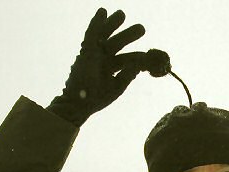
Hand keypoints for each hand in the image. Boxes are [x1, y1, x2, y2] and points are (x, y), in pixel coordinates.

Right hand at [48, 8, 145, 125]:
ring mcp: (94, 55)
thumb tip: (140, 65)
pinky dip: (96, 22)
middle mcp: (103, 60)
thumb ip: (128, 75)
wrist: (81, 103)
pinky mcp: (86, 51)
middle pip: (117, 43)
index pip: (126, 60)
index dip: (137, 57)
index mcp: (110, 69)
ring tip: (122, 14)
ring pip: (105, 36)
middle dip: (129, 35)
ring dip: (113, 24)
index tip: (147, 55)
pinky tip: (102, 11)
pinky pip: (91, 34)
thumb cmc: (97, 98)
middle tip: (141, 28)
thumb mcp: (117, 87)